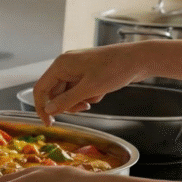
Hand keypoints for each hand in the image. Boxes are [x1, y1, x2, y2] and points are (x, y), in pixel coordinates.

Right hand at [31, 43, 149, 125]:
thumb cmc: (116, 69)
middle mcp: (66, 66)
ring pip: (68, 93)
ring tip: (95, 98)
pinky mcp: (87, 73)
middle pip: (55, 93)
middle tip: (83, 109)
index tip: (49, 123)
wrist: (141, 58)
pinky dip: (88, 95)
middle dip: (68, 104)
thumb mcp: (89, 89)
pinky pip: (79, 90)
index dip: (42, 107)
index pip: (40, 89)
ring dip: (79, 101)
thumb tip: (48, 111)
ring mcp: (77, 69)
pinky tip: (101, 91)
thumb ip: (66, 101)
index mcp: (61, 65)